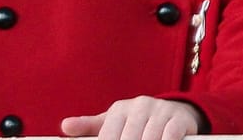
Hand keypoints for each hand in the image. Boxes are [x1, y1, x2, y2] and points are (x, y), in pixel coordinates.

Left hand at [61, 96, 202, 139]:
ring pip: (149, 139)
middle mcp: (139, 107)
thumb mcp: (114, 121)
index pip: (108, 135)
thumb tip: (65, 127)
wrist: (174, 111)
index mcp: (119, 109)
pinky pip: (169, 136)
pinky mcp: (178, 120)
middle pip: (128, 139)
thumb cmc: (137, 120)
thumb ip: (90, 126)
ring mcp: (160, 112)